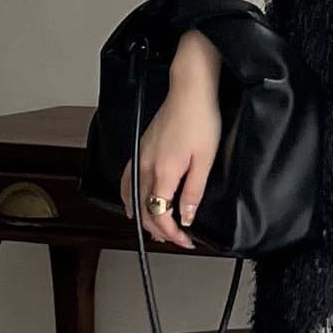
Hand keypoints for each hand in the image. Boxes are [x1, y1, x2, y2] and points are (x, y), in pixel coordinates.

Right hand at [120, 70, 221, 251]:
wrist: (189, 92)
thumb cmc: (200, 120)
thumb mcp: (205, 161)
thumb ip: (193, 192)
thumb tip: (186, 217)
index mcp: (163, 172)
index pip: (160, 214)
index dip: (171, 233)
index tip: (185, 240)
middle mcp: (146, 167)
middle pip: (143, 210)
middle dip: (158, 230)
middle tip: (175, 239)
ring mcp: (140, 158)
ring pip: (131, 198)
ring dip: (142, 217)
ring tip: (156, 229)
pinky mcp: (140, 150)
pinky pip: (127, 181)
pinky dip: (129, 198)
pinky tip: (134, 203)